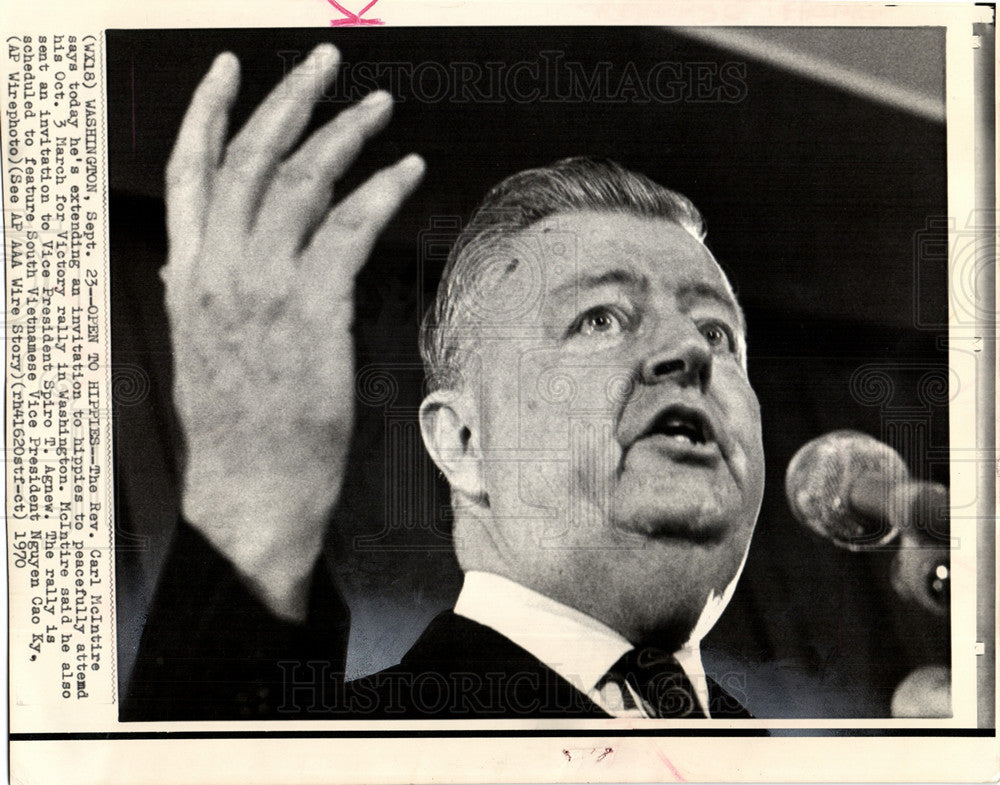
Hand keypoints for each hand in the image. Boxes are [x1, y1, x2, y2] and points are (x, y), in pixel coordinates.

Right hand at [161, 44, 424, 619]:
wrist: (249, 492)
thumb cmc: (236, 430)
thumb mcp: (198, 353)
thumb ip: (196, 297)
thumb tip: (187, 261)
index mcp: (188, 278)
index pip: (189, 175)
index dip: (209, 114)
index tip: (230, 71)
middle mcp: (218, 271)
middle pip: (251, 159)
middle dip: (289, 100)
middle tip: (324, 62)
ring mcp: (263, 289)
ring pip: (301, 183)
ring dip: (345, 135)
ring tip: (378, 108)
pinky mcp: (312, 311)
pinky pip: (348, 229)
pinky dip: (380, 191)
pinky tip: (406, 171)